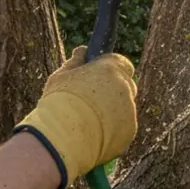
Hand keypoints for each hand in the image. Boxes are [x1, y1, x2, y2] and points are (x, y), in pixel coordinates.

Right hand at [14, 46, 136, 188]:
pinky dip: (113, 129)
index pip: (121, 63)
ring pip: (124, 108)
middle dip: (112, 91)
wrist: (62, 137)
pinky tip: (94, 134)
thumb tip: (83, 51)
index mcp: (110, 69)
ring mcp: (130, 110)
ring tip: (87, 121)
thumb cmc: (58, 103)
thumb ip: (76, 62)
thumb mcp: (61, 76)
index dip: (111, 69)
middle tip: (92, 101)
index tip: (99, 76)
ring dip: (112, 111)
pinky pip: (123, 126)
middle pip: (125, 85)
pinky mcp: (130, 131)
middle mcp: (125, 87)